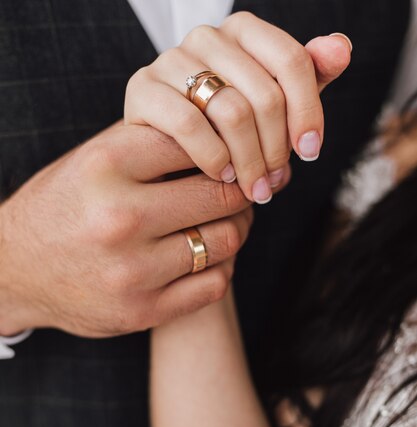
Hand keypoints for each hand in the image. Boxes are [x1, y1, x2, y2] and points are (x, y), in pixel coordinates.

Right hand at [0, 123, 254, 337]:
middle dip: (240, 190)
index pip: (198, 142)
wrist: (15, 270)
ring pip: (225, 240)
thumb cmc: (64, 206)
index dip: (223, 148)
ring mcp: (132, 270)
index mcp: (106, 166)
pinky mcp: (142, 311)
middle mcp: (119, 218)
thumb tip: (222, 131)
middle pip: (221, 194)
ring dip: (237, 228)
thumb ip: (149, 142)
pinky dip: (222, 266)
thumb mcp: (91, 159)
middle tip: (242, 190)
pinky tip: (209, 255)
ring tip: (228, 221)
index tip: (230, 157)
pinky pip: (214, 284)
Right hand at [125, 12, 351, 203]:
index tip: (310, 152)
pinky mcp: (142, 89)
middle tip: (275, 182)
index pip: (292, 60)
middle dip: (276, 148)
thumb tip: (340, 49)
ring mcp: (171, 60)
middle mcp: (207, 36)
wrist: (165, 152)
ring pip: (232, 111)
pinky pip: (189, 125)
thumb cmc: (224, 129)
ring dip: (250, 160)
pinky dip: (213, 158)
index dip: (308, 110)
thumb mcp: (271, 105)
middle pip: (264, 93)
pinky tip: (223, 176)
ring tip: (254, 189)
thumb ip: (307, 77)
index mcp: (243, 32)